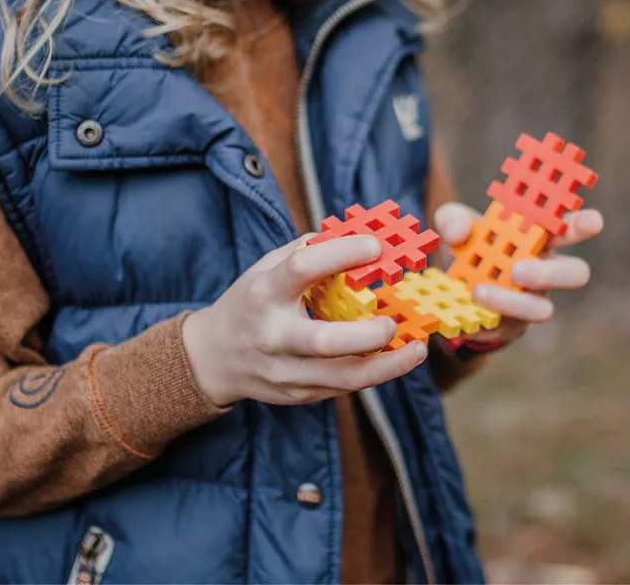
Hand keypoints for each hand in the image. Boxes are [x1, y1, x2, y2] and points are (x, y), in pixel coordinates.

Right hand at [182, 234, 428, 407]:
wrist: (213, 357)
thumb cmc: (250, 303)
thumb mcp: (267, 268)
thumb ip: (308, 252)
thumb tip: (357, 236)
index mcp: (264, 293)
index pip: (302, 269)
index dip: (342, 253)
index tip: (375, 245)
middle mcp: (273, 335)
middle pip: (324, 341)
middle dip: (368, 334)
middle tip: (394, 320)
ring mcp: (284, 371)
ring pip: (343, 377)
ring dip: (388, 365)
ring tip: (416, 348)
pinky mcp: (297, 394)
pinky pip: (342, 387)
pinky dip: (374, 373)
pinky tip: (395, 359)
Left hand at [433, 202, 603, 345]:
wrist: (447, 286)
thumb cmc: (465, 245)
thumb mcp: (452, 225)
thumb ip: (453, 219)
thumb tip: (460, 231)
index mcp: (538, 237)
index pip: (571, 229)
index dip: (584, 224)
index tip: (591, 221)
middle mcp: (544, 270)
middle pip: (574, 273)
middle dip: (550, 272)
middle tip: (518, 270)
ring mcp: (530, 300)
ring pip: (541, 309)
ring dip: (510, 302)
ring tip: (478, 292)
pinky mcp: (511, 326)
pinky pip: (505, 328)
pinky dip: (481, 319)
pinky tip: (462, 315)